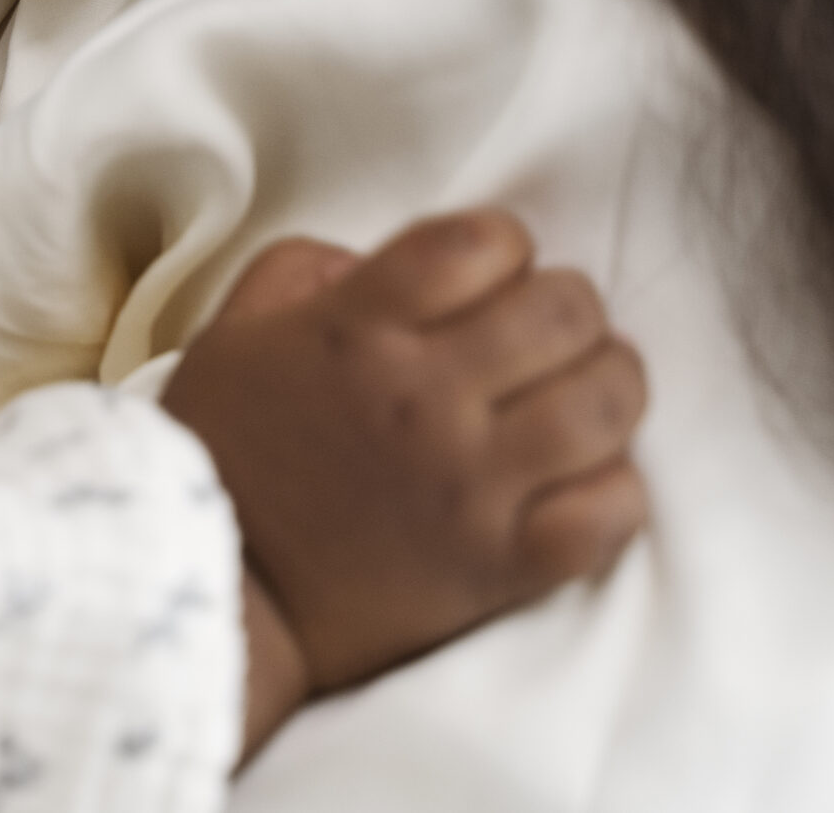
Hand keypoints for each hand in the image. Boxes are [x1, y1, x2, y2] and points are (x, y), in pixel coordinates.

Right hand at [163, 210, 647, 707]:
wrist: (219, 592)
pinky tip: (580, 476)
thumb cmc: (221, 454)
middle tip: (539, 332)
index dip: (503, 243)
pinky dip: (614, 486)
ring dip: (605, 382)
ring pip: (606, 401)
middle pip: (564, 309)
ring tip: (577, 393)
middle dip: (563, 306)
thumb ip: (305, 271)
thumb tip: (382, 259)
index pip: (480, 242)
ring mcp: (471, 486)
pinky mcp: (501, 566)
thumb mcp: (232, 333)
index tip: (490, 270)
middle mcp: (423, 399)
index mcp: (355, 330)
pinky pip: (611, 509)